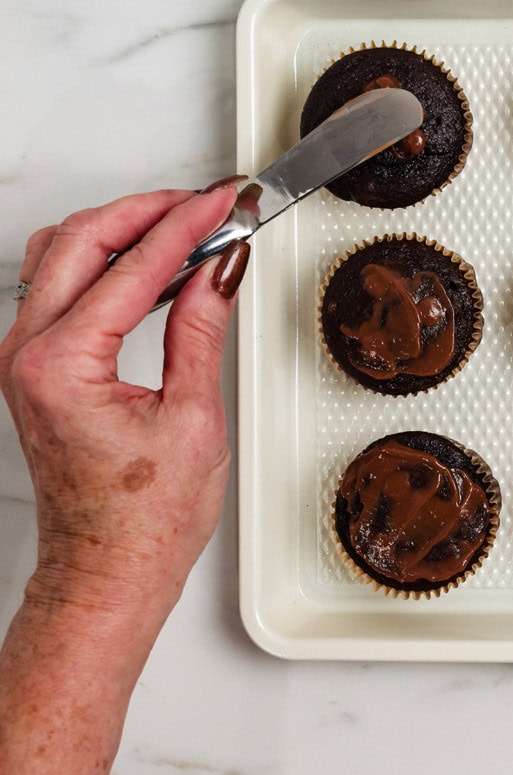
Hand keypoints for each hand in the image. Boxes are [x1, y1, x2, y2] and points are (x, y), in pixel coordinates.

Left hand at [0, 185, 247, 613]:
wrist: (109, 572)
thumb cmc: (142, 521)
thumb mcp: (192, 418)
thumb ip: (201, 331)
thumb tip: (221, 269)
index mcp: (61, 367)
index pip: (132, 269)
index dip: (187, 226)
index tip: (226, 204)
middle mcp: (27, 357)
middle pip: (79, 242)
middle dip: (147, 211)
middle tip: (208, 203)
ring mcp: (24, 361)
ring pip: (60, 257)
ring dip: (120, 230)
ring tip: (184, 225)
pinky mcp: (37, 370)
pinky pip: (62, 290)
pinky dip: (106, 264)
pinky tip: (152, 267)